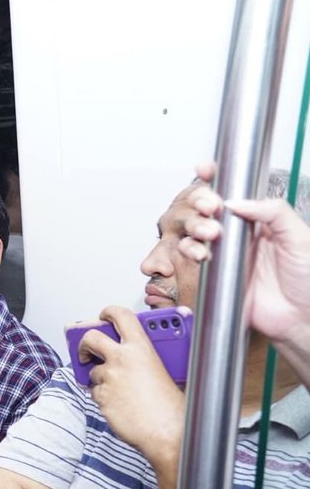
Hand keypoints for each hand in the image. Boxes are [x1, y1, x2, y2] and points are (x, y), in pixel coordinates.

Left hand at [81, 306, 185, 464]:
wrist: (167, 432)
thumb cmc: (171, 406)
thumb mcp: (166, 370)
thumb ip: (147, 356)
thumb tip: (136, 351)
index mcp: (141, 347)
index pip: (120, 316)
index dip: (108, 312)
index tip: (102, 316)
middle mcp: (121, 358)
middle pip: (90, 338)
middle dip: (84, 343)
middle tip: (86, 352)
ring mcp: (109, 377)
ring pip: (92, 372)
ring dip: (101, 379)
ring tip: (122, 390)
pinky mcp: (101, 397)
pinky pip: (95, 393)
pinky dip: (104, 397)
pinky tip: (121, 404)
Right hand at [180, 162, 309, 347]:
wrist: (302, 318)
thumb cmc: (309, 280)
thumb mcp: (300, 237)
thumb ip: (273, 212)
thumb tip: (238, 201)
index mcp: (263, 221)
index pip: (236, 193)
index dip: (218, 180)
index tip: (206, 169)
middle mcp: (242, 235)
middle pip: (209, 209)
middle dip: (201, 203)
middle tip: (209, 207)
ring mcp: (227, 254)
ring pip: (196, 230)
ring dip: (195, 227)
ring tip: (210, 234)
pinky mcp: (216, 274)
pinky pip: (193, 255)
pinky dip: (190, 250)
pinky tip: (202, 253)